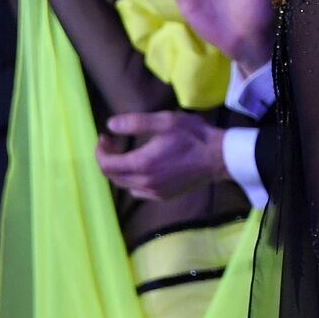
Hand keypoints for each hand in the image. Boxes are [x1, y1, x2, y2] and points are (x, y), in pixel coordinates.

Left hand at [95, 111, 227, 199]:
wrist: (218, 157)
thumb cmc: (192, 136)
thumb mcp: (164, 121)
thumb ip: (135, 123)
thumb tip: (110, 125)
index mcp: (142, 164)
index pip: (106, 164)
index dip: (100, 151)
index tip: (104, 137)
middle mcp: (144, 183)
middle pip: (112, 176)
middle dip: (107, 158)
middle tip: (113, 142)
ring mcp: (154, 192)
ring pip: (124, 184)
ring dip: (119, 169)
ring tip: (126, 153)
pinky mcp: (164, 196)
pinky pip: (138, 191)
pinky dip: (132, 180)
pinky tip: (143, 168)